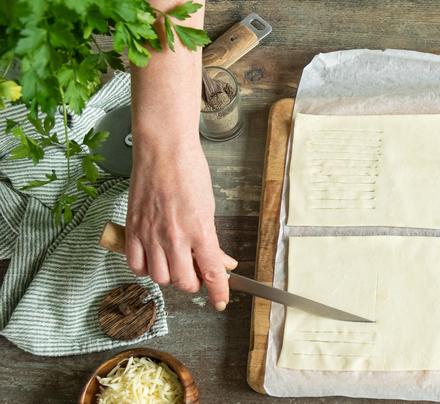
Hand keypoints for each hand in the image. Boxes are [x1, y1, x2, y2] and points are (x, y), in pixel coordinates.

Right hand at [125, 138, 235, 310]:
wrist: (163, 150)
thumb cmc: (189, 172)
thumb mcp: (209, 207)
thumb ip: (211, 239)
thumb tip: (221, 260)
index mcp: (200, 230)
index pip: (212, 272)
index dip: (219, 292)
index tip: (221, 301)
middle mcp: (175, 236)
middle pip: (184, 282)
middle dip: (194, 282)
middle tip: (196, 271)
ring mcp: (151, 234)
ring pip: (159, 277)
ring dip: (170, 276)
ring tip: (175, 262)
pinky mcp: (133, 229)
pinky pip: (135, 264)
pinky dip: (145, 268)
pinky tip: (153, 258)